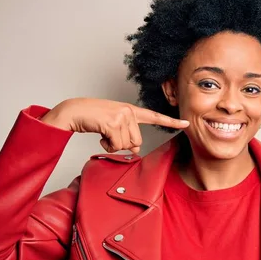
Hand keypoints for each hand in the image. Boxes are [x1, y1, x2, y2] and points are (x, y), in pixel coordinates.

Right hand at [41, 98, 188, 153]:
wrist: (73, 111)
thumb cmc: (91, 118)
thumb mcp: (113, 126)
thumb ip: (127, 135)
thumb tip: (136, 149)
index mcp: (130, 110)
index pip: (154, 116)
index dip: (171, 122)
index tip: (187, 123)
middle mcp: (128, 111)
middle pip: (137, 141)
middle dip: (122, 143)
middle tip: (108, 134)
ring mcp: (121, 116)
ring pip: (126, 144)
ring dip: (113, 144)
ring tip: (103, 132)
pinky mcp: (112, 122)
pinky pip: (116, 145)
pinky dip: (106, 145)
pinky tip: (100, 134)